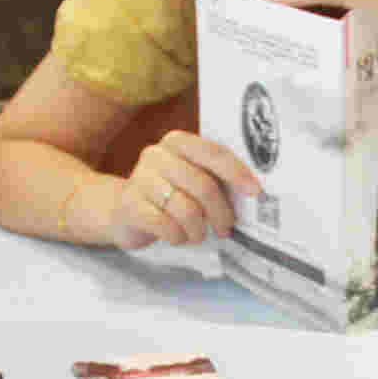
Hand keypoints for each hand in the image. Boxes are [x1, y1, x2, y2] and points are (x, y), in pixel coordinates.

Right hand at [103, 130, 260, 250]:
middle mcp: (157, 155)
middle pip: (203, 185)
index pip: (213, 153)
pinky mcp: (130, 205)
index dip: (236, 172)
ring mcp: (140, 179)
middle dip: (221, 212)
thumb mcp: (189, 178)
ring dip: (199, 230)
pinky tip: (178, 237)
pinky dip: (178, 237)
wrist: (122, 211)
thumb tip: (251, 194)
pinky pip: (166, 225)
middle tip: (226, 228)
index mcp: (177, 142)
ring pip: (186, 209)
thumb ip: (214, 178)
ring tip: (198, 235)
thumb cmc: (167, 194)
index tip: (255, 192)